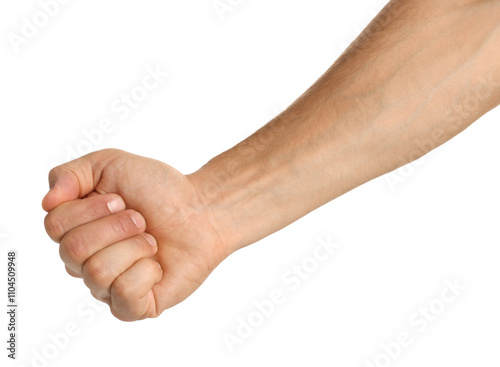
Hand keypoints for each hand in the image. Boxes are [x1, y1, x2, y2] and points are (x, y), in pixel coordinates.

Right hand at [42, 149, 227, 320]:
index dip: (91, 209)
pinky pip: (124, 294)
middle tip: (141, 219)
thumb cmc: (158, 190)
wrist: (201, 211)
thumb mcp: (110, 164)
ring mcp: (107, 288)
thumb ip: (71, 175)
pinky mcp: (132, 307)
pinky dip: (147, 271)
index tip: (122, 198)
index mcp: (75, 231)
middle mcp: (84, 263)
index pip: (54, 226)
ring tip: (152, 240)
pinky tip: (157, 264)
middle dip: (116, 226)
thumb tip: (47, 203)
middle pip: (73, 250)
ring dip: (135, 246)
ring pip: (98, 272)